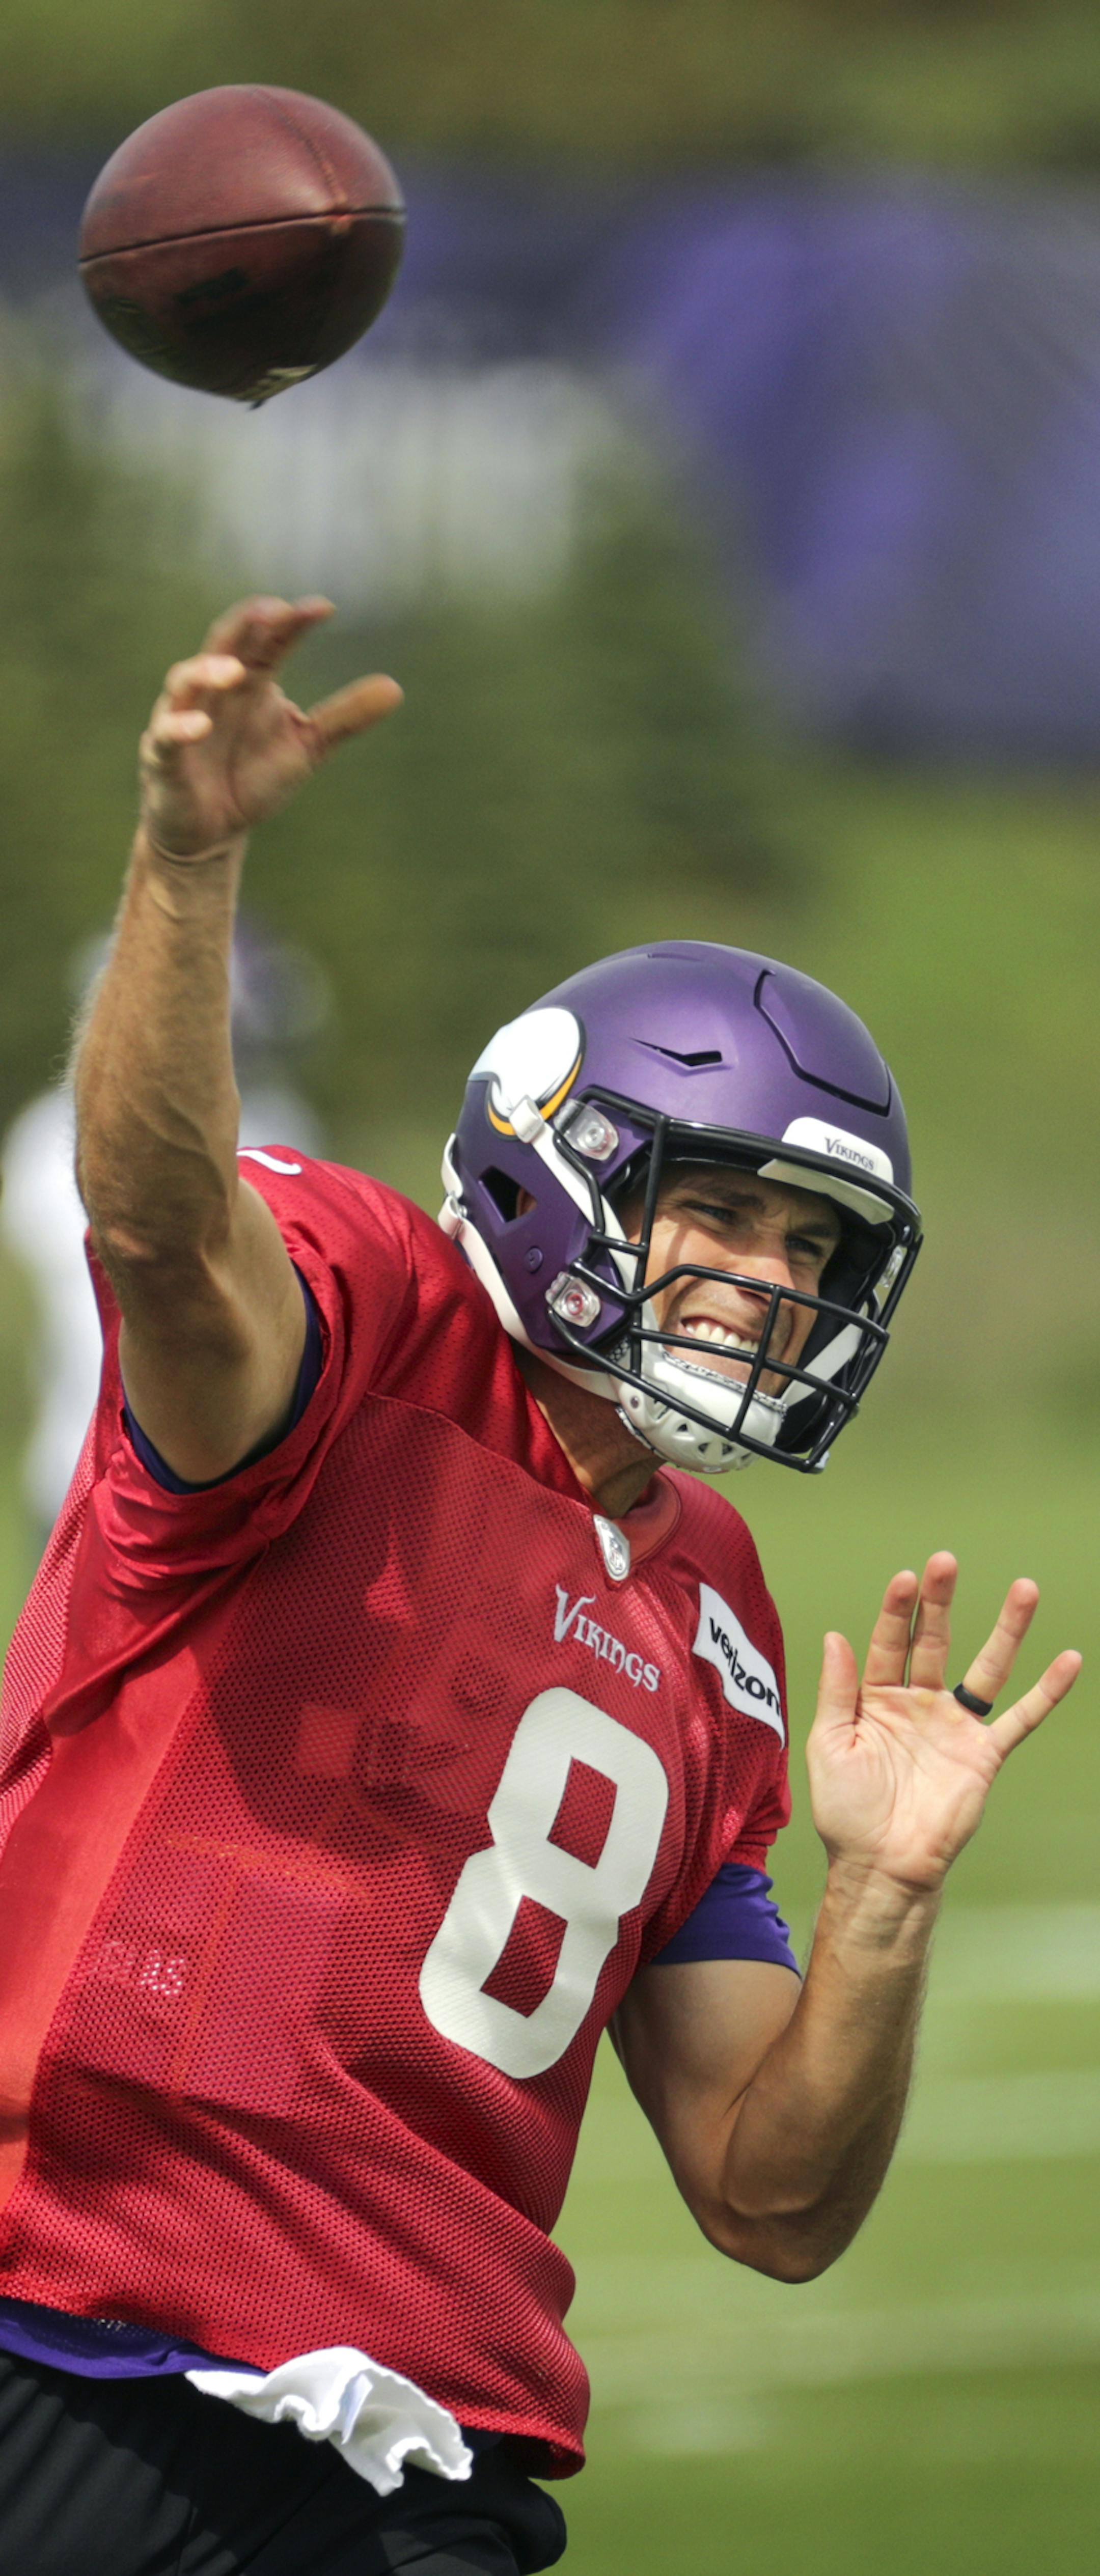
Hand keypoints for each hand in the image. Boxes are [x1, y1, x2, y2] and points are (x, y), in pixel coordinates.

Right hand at [137, 596, 402, 859]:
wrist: (212, 834)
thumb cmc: (252, 779)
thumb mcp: (308, 748)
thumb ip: (345, 718)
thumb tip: (396, 688)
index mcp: (251, 681)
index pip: (271, 641)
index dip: (293, 623)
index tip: (324, 609)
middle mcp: (215, 690)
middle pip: (225, 643)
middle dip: (246, 624)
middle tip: (273, 611)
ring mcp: (183, 717)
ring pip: (187, 680)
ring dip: (209, 671)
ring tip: (237, 671)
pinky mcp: (162, 756)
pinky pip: (166, 735)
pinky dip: (180, 727)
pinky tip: (200, 726)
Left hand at [807, 1553, 1080, 1895]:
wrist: (881, 1867)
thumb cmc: (847, 1813)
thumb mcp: (828, 1746)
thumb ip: (836, 1691)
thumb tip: (835, 1636)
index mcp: (876, 1699)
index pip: (888, 1642)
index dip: (896, 1610)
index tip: (906, 1577)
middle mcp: (919, 1704)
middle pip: (933, 1641)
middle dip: (940, 1602)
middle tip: (947, 1562)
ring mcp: (955, 1726)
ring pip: (986, 1668)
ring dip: (1006, 1629)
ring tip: (1025, 1589)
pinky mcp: (984, 1753)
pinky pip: (1020, 1717)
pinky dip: (1046, 1691)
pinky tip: (1068, 1660)